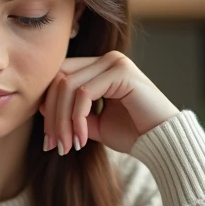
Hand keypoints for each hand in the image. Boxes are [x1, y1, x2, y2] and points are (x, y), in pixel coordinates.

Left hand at [39, 51, 178, 154]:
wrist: (163, 143)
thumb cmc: (132, 133)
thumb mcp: (93, 124)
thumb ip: (71, 113)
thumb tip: (41, 107)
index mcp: (100, 68)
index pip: (60, 77)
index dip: (48, 107)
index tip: (48, 140)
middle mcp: (107, 59)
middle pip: (59, 79)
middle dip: (51, 115)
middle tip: (52, 145)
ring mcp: (114, 62)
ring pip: (68, 86)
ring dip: (62, 120)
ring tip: (66, 146)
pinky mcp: (121, 72)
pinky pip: (84, 92)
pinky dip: (76, 118)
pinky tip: (81, 140)